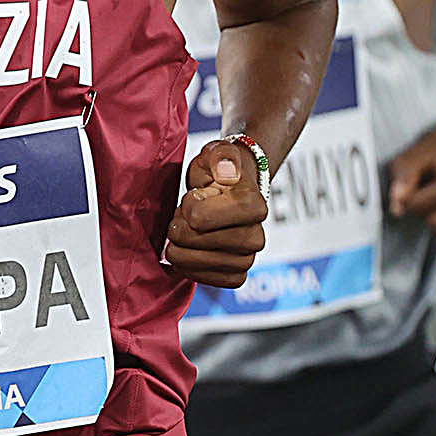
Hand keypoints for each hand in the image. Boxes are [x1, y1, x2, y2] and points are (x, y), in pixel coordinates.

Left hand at [164, 139, 267, 286]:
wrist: (231, 193)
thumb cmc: (220, 173)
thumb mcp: (217, 154)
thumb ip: (220, 156)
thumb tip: (226, 171)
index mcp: (254, 205)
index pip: (198, 218)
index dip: (187, 206)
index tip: (195, 197)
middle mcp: (257, 236)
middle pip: (196, 241)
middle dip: (179, 228)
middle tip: (183, 217)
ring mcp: (249, 259)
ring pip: (201, 264)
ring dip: (181, 249)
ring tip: (184, 234)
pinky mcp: (238, 276)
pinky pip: (208, 280)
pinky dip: (191, 269)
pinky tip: (188, 253)